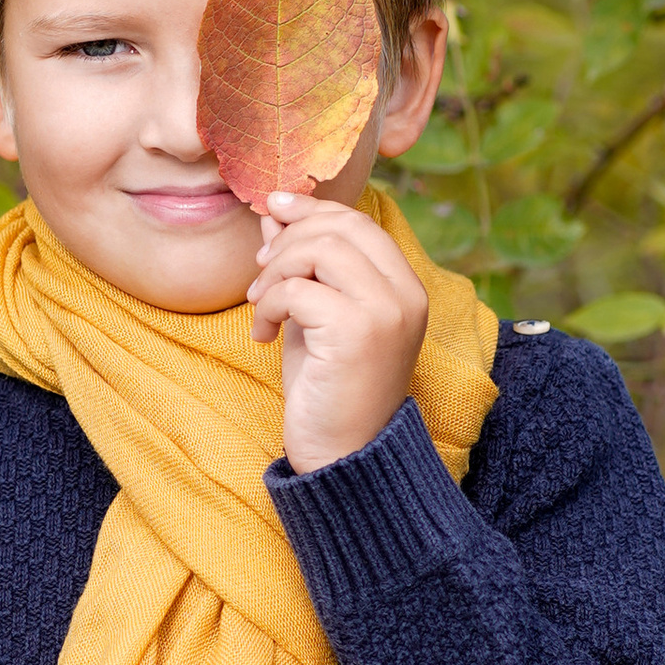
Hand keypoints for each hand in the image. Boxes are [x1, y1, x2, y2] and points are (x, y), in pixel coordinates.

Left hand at [247, 193, 427, 472]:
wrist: (345, 456)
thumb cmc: (330, 389)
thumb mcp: (317, 316)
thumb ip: (305, 267)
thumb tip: (275, 213)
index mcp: (404, 288)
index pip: (360, 223)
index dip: (314, 209)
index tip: (275, 208)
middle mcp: (405, 294)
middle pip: (342, 227)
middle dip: (290, 236)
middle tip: (260, 265)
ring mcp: (386, 312)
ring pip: (320, 249)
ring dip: (275, 270)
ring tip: (260, 304)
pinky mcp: (357, 333)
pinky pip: (298, 290)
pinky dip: (269, 306)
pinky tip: (263, 334)